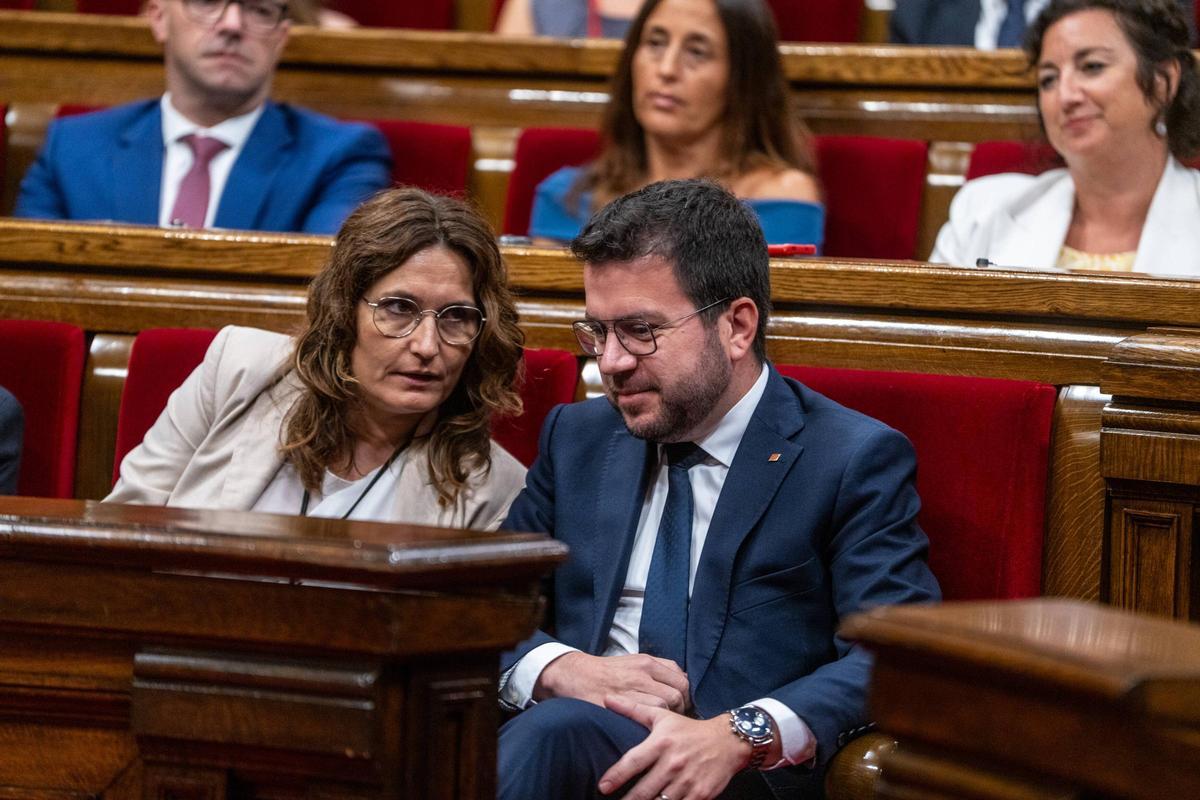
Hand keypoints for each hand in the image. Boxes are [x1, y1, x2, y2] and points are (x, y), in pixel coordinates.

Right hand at [533, 651, 690, 712]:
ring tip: (660, 724)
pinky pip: (643, 716)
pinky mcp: (618, 704)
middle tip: (673, 718)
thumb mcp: (635, 661)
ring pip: (663, 706)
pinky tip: (646, 727)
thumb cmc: (608, 671)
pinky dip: (648, 723)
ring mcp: (630, 689)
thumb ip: (659, 669)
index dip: (686, 696)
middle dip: (680, 709)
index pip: (681, 680)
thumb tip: (682, 681)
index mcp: (648, 661)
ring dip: (665, 718)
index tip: (682, 705)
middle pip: (677, 694)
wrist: (576, 674)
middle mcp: (642, 673)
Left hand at [597, 695, 750, 799]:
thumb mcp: (662, 716)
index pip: (634, 762)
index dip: (616, 776)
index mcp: (661, 743)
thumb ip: (633, 710)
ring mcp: (687, 781)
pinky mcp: (700, 795)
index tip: (603, 787)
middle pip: (644, 790)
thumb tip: (607, 699)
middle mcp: (673, 763)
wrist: (727, 741)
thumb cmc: (688, 730)